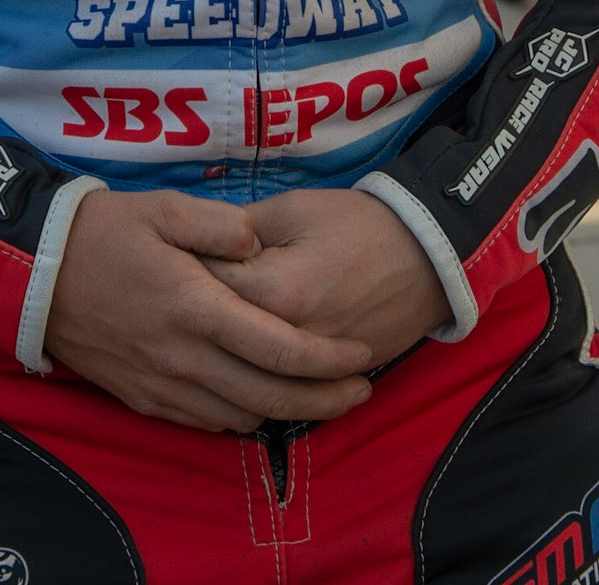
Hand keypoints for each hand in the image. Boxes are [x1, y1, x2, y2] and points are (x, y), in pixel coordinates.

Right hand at [44, 189, 372, 432]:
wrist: (38, 273)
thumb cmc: (106, 232)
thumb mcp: (164, 207)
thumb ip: (221, 225)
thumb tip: (259, 244)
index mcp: (196, 307)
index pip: (280, 350)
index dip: (328, 360)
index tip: (361, 355)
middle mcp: (184, 358)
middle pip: (271, 397)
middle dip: (325, 399)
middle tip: (361, 389)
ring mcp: (163, 386)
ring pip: (242, 418)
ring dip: (286, 411)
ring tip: (319, 391)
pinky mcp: (145, 400)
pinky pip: (207, 423)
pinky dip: (243, 416)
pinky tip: (259, 395)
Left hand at [204, 190, 449, 369]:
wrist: (427, 253)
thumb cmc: (357, 223)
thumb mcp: (292, 209)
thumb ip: (239, 230)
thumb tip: (199, 246)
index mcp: (274, 292)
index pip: (206, 290)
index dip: (184, 274)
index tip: (171, 263)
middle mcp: (288, 340)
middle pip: (222, 340)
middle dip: (200, 320)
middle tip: (184, 300)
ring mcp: (312, 368)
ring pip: (250, 377)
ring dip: (225, 358)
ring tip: (206, 337)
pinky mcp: (332, 380)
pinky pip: (284, 390)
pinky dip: (260, 381)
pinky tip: (239, 367)